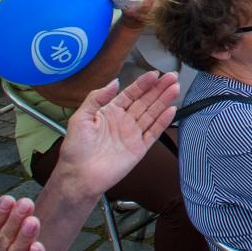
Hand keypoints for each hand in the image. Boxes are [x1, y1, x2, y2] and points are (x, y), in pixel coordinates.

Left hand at [53, 72, 178, 197]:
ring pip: (152, 114)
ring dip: (164, 101)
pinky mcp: (139, 148)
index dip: (143, 84)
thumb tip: (114, 82)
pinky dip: (163, 122)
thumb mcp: (80, 118)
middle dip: (159, 88)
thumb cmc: (75, 148)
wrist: (78, 176)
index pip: (131, 94)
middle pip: (145, 101)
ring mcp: (133, 134)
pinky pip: (154, 132)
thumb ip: (96, 98)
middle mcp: (124, 121)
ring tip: (176, 88)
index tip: (154, 74)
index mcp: (111, 112)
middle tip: (172, 76)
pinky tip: (172, 110)